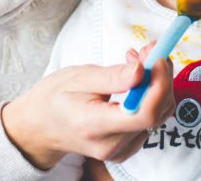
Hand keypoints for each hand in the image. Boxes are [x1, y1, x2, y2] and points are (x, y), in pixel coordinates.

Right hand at [1, 42, 174, 169]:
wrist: (41, 126)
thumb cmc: (55, 98)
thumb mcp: (78, 78)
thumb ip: (112, 77)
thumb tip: (142, 70)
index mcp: (94, 126)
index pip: (143, 114)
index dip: (159, 84)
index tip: (158, 57)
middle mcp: (110, 144)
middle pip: (156, 113)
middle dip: (159, 77)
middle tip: (147, 50)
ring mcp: (120, 150)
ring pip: (158, 115)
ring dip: (155, 83)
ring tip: (136, 60)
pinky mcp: (126, 146)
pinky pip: (151, 119)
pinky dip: (150, 95)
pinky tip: (134, 79)